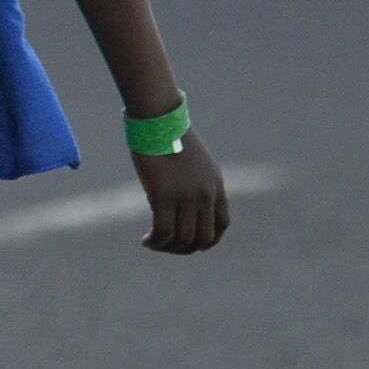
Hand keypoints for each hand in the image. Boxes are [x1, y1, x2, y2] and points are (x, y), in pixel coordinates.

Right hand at [131, 120, 229, 254]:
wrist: (158, 119)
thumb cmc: (169, 134)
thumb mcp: (192, 159)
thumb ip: (194, 180)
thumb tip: (184, 197)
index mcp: (215, 184)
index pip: (222, 224)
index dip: (209, 240)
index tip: (192, 244)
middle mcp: (205, 193)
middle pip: (203, 236)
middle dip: (186, 248)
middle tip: (168, 246)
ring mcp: (186, 196)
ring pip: (183, 238)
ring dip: (168, 247)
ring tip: (152, 243)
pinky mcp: (163, 196)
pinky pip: (163, 231)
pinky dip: (155, 242)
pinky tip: (146, 241)